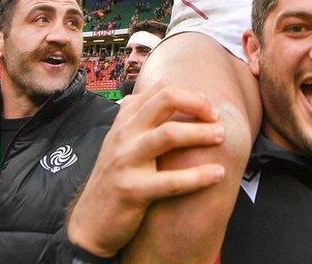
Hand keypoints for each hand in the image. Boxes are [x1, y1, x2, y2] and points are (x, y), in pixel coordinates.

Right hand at [66, 82, 226, 256]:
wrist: (91, 223)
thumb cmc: (115, 178)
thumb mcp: (122, 142)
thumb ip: (140, 117)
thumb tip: (169, 92)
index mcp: (125, 121)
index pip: (161, 89)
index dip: (190, 94)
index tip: (207, 108)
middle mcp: (124, 135)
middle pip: (166, 100)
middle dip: (198, 104)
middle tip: (216, 118)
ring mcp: (126, 161)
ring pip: (169, 134)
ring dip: (201, 134)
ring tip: (221, 137)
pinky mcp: (132, 190)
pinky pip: (170, 181)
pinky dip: (199, 176)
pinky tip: (219, 173)